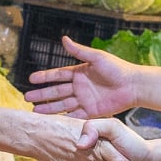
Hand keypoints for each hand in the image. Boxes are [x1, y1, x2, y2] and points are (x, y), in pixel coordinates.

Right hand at [25, 37, 140, 117]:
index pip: (58, 75)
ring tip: (34, 111)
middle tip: (27, 98)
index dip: (44, 77)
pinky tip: (51, 121)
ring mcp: (84, 100)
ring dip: (48, 108)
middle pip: (56, 91)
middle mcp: (79, 87)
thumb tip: (64, 39)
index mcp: (79, 72)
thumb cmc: (117, 69)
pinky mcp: (91, 112)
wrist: (133, 86)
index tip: (31, 79)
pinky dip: (63, 118)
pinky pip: (74, 116)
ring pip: (62, 105)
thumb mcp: (97, 57)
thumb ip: (79, 51)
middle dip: (42, 95)